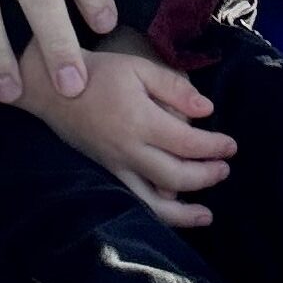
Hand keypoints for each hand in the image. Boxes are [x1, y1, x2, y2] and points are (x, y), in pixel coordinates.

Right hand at [17, 35, 235, 228]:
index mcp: (140, 120)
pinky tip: (172, 214)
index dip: (213, 146)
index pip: (187, 142)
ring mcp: (116, 167)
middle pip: (177, 175)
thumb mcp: (136, 68)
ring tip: (207, 214)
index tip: (231, 145)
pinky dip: (157, 213)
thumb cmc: (97, 73)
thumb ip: (173, 87)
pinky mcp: (107, 173)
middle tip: (225, 168)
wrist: (52, 87)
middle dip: (206, 175)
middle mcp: (130, 150)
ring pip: (156, 202)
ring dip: (185, 212)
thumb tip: (206, 109)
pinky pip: (135, 201)